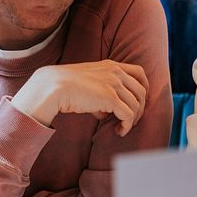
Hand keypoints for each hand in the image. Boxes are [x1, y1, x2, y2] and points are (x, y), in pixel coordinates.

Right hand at [11, 60, 148, 134]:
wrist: (52, 87)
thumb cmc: (64, 87)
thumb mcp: (87, 83)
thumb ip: (100, 93)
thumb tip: (105, 113)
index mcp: (111, 65)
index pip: (139, 73)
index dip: (144, 88)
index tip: (138, 102)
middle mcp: (115, 72)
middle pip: (141, 91)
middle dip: (140, 108)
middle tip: (131, 120)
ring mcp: (114, 84)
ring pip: (136, 105)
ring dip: (132, 120)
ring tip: (121, 128)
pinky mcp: (110, 98)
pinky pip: (128, 115)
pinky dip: (127, 126)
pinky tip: (119, 131)